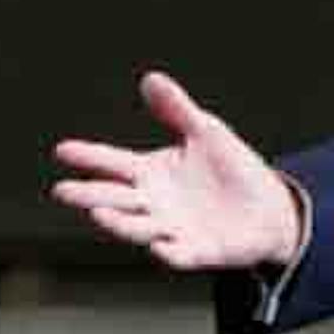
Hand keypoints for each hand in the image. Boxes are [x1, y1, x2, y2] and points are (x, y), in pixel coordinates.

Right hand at [51, 72, 302, 270]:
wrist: (271, 207)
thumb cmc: (232, 168)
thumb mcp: (206, 132)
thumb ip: (177, 110)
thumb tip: (151, 79)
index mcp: (150, 173)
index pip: (113, 163)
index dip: (89, 157)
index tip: (62, 150)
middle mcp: (154, 203)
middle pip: (115, 198)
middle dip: (89, 195)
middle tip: (63, 191)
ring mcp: (173, 229)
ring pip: (138, 228)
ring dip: (119, 224)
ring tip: (99, 213)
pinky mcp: (199, 251)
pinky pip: (181, 255)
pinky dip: (170, 253)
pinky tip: (160, 245)